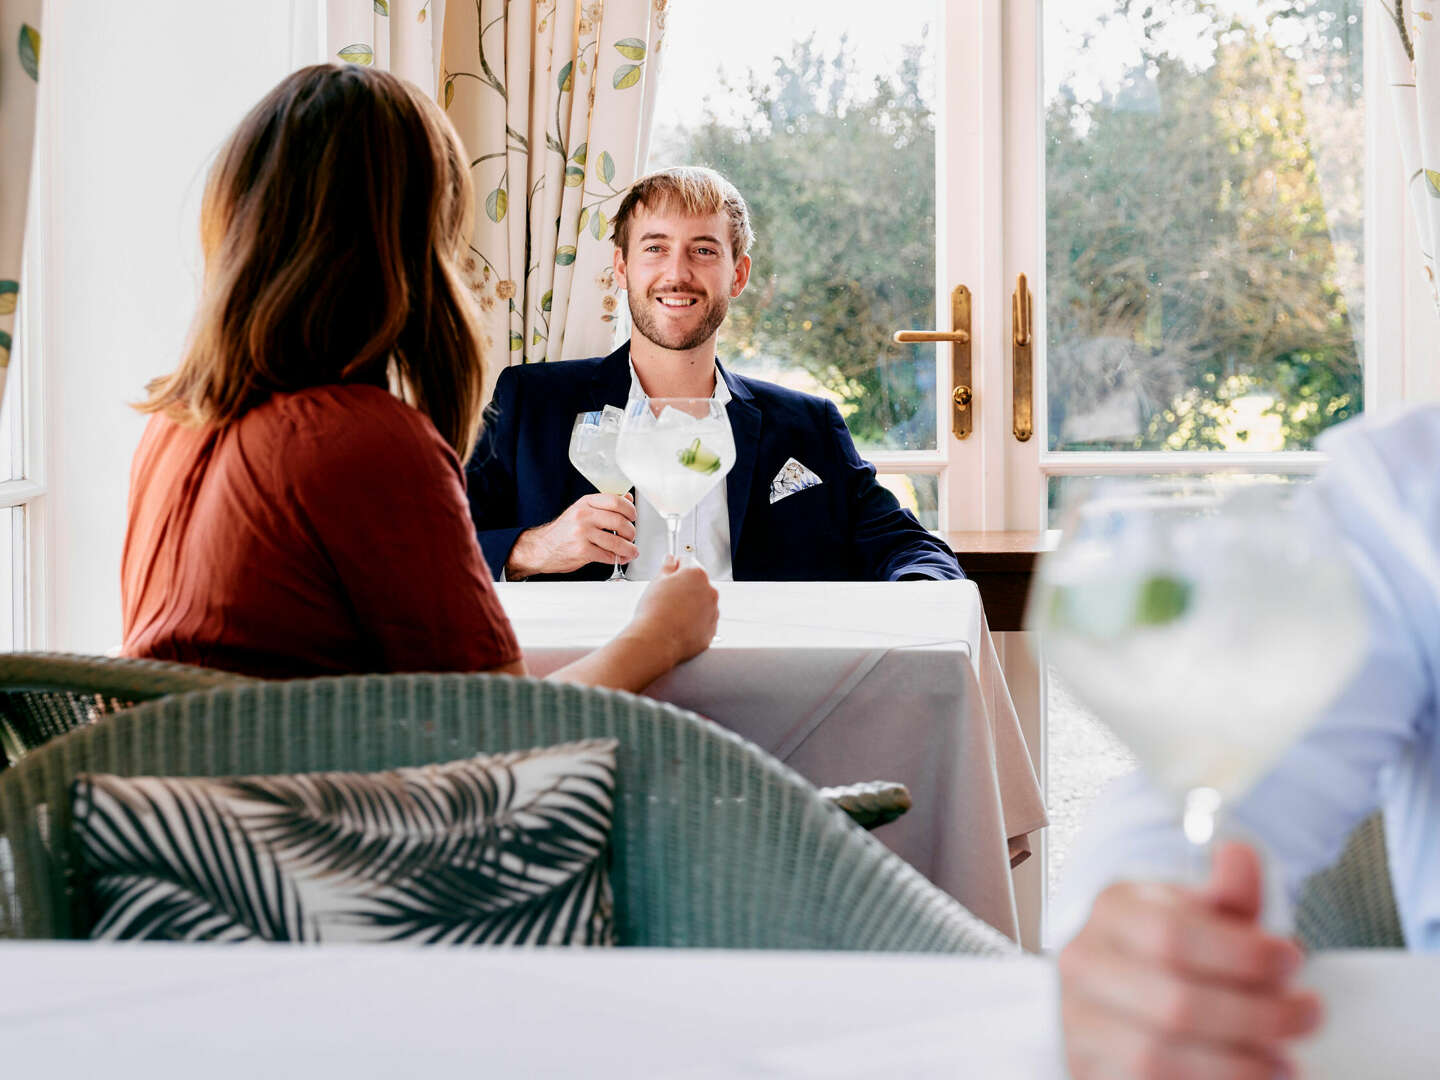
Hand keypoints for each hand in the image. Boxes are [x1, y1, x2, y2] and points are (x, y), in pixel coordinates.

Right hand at [506, 494, 637, 577]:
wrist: (542, 548)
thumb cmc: (564, 531)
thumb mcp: (582, 510)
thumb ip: (604, 504)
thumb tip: (627, 498)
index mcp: (586, 503)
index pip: (616, 501)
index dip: (630, 510)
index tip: (633, 517)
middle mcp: (584, 516)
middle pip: (620, 521)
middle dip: (631, 532)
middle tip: (632, 536)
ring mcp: (582, 533)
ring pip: (617, 541)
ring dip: (629, 548)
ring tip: (631, 550)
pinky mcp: (582, 551)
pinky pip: (608, 556)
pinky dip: (618, 559)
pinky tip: (620, 558)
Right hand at [622, 556, 718, 667]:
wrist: (657, 641)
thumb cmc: (654, 612)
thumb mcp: (656, 582)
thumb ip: (667, 567)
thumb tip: (671, 560)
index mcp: (697, 575)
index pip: (687, 562)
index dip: (674, 568)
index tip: (669, 574)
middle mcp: (710, 591)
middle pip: (697, 583)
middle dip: (684, 587)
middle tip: (665, 598)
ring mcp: (713, 612)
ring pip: (701, 603)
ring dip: (690, 605)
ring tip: (671, 614)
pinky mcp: (711, 630)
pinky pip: (703, 621)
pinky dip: (693, 622)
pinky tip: (677, 625)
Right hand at [1059, 842, 1322, 1079]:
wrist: (1119, 985)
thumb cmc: (1170, 946)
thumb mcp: (1201, 912)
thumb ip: (1228, 893)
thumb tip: (1238, 856)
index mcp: (1112, 913)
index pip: (1172, 937)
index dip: (1243, 955)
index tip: (1291, 960)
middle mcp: (1084, 967)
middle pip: (1173, 1004)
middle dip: (1257, 1017)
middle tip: (1306, 1015)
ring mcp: (1078, 1024)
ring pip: (1156, 1059)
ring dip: (1236, 1067)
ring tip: (1284, 1061)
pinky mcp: (1085, 1070)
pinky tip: (1248, 1078)